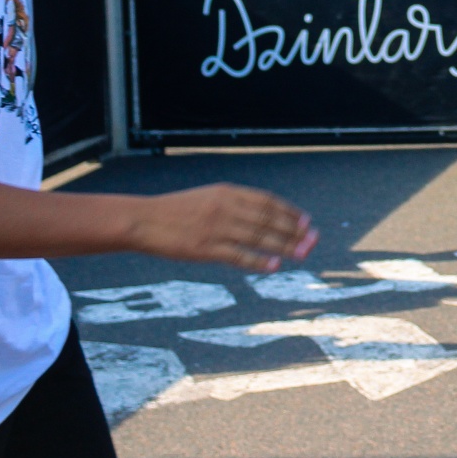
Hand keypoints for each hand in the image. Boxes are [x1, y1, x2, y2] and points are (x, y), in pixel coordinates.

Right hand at [130, 183, 315, 271]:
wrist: (142, 220)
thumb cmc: (176, 210)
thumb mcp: (207, 197)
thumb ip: (233, 203)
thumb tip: (261, 214)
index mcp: (226, 192)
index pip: (267, 201)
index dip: (290, 212)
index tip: (307, 222)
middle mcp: (225, 207)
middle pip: (268, 219)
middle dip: (294, 231)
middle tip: (314, 240)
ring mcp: (215, 228)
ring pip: (259, 237)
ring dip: (284, 246)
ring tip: (303, 254)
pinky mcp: (204, 249)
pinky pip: (238, 255)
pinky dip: (259, 261)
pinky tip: (275, 266)